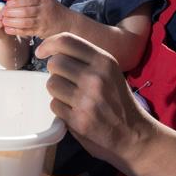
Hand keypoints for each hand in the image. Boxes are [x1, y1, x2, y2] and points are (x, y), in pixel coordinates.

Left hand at [1, 0, 71, 37]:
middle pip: (25, 12)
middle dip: (12, 12)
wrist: (68, 23)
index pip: (29, 0)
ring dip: (12, 22)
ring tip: (3, 21)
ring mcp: (42, 22)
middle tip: (2, 12)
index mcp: (44, 0)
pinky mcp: (41, 32)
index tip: (7, 3)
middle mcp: (44, 11)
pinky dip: (16, 31)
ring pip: (25, 22)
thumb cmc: (54, 9)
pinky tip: (8, 29)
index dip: (16, 2)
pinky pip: (27, 32)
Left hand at [36, 33, 152, 169]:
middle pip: (54, 63)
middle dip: (55, 71)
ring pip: (52, 84)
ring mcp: (86, 99)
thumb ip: (87, 59)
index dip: (48, 44)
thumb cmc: (118, 101)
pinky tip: (74, 111)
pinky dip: (60, 108)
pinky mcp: (78, 120)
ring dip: (57, 90)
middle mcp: (95, 77)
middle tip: (65, 80)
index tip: (41, 52)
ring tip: (71, 97)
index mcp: (104, 61)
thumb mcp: (110, 72)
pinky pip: (54, 105)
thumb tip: (54, 51)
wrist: (134, 134)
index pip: (66, 41)